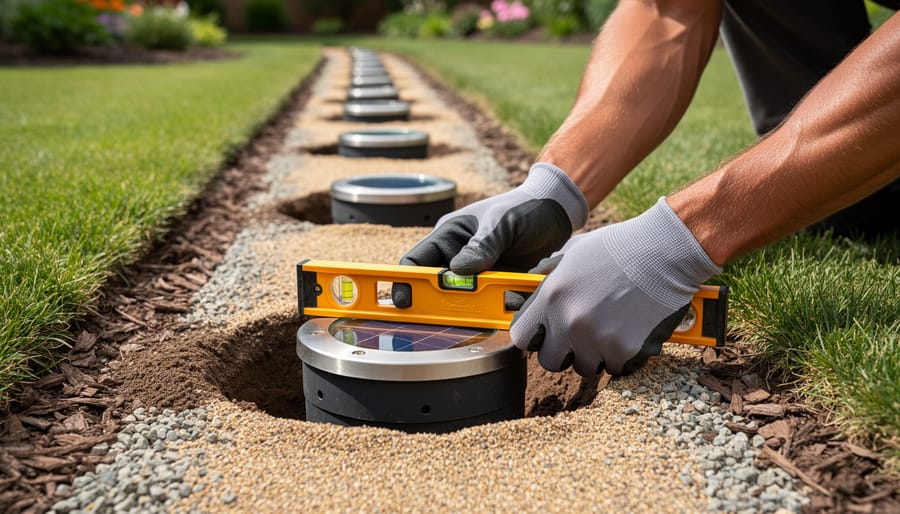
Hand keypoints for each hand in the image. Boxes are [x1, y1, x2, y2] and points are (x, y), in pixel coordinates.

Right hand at [393, 163, 587, 306]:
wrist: (557, 213)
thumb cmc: (522, 208)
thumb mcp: (501, 222)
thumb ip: (482, 245)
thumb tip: (459, 272)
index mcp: (448, 238)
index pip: (417, 262)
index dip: (407, 283)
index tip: (406, 302)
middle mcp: (458, 260)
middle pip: (439, 291)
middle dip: (448, 304)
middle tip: (460, 312)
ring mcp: (480, 277)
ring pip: (470, 304)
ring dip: (486, 305)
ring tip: (509, 293)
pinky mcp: (500, 288)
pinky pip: (497, 306)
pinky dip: (508, 305)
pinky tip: (525, 290)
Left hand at [510, 197, 721, 375]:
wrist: (665, 251)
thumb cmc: (620, 247)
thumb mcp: (574, 252)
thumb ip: (550, 272)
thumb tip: (532, 282)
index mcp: (551, 297)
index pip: (522, 337)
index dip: (535, 337)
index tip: (546, 334)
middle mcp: (570, 323)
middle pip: (550, 361)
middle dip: (564, 352)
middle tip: (580, 336)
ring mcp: (597, 340)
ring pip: (585, 368)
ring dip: (594, 355)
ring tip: (610, 328)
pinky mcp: (625, 351)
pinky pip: (615, 368)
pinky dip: (622, 356)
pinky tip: (630, 332)